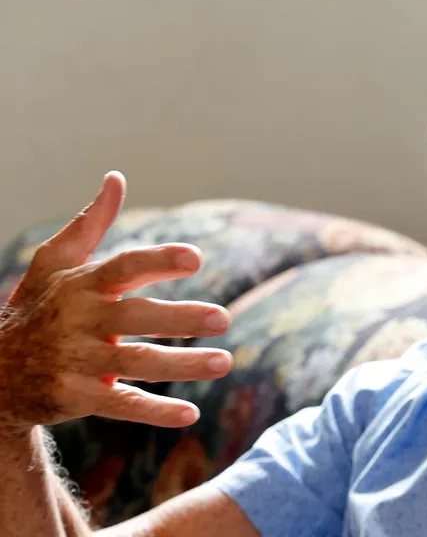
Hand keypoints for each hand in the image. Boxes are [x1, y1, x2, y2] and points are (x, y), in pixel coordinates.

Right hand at [0, 172, 233, 433]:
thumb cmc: (36, 308)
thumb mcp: (54, 262)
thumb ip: (91, 223)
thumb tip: (116, 178)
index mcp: (82, 285)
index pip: (124, 267)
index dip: (158, 261)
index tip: (195, 258)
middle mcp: (79, 321)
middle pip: (136, 318)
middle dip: (180, 318)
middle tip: (223, 317)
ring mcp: (76, 360)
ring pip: (137, 363)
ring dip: (183, 365)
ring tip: (225, 362)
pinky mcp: (75, 396)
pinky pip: (121, 404)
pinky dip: (155, 411)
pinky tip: (191, 414)